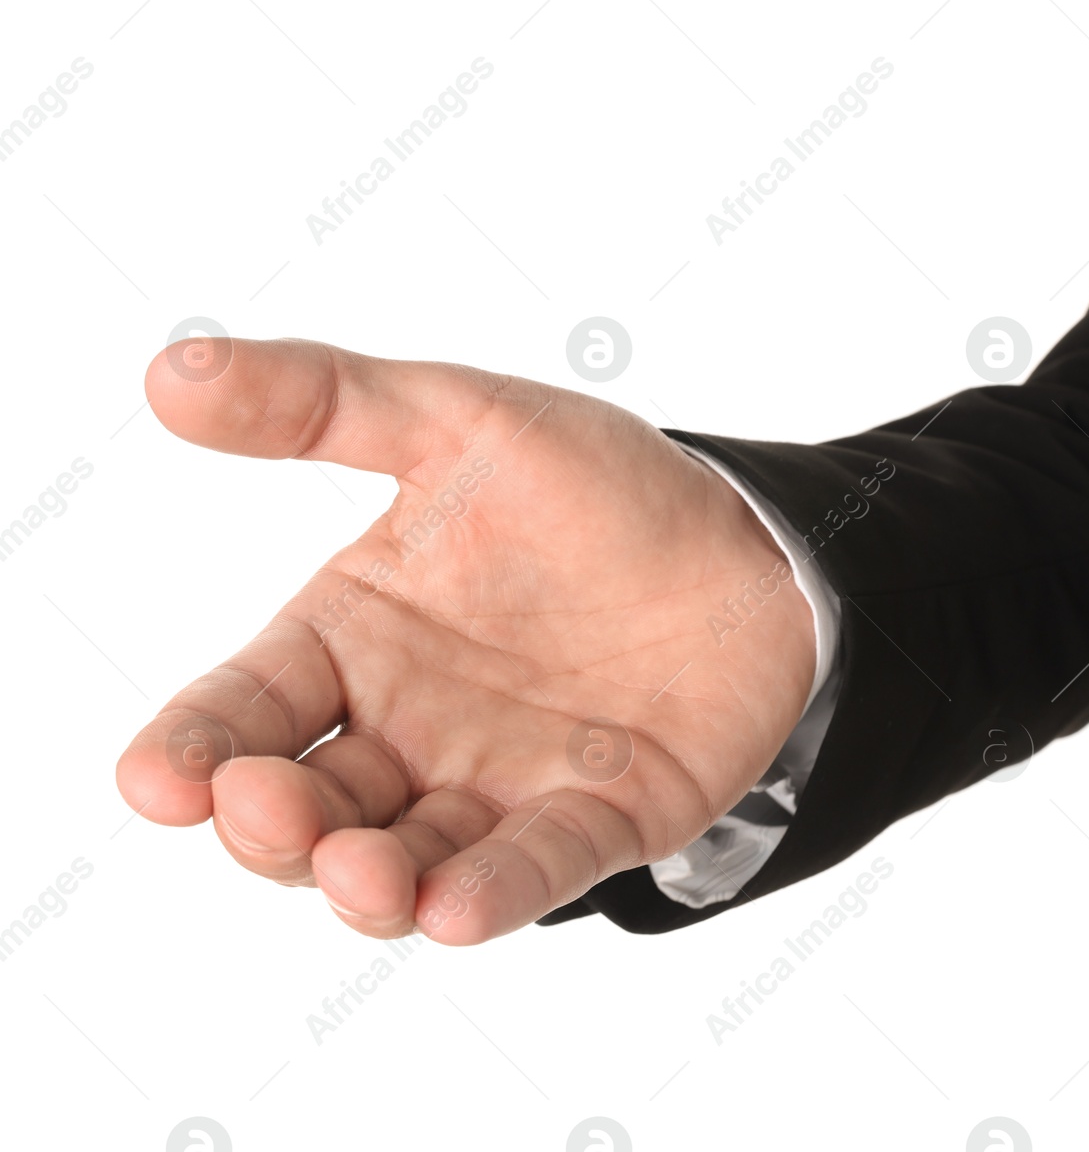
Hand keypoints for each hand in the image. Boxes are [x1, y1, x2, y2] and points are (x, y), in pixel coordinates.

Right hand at [116, 337, 815, 943]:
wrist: (748, 535)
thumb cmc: (598, 486)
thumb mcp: (458, 422)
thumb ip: (322, 402)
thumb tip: (168, 371)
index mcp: (358, 640)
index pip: (247, 706)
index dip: (193, 746)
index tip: (151, 777)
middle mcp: (411, 730)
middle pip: (307, 806)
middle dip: (272, 822)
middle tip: (265, 806)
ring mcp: (500, 786)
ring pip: (406, 861)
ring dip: (368, 880)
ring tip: (359, 871)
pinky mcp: (597, 822)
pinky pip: (537, 869)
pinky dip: (494, 892)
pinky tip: (454, 908)